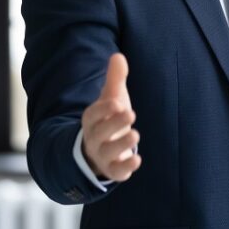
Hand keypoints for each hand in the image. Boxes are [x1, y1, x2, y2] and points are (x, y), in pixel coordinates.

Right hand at [81, 52, 141, 181]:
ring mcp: (102, 155)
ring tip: (135, 135)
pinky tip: (137, 160)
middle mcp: (94, 138)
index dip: (103, 109)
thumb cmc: (108, 119)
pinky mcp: (112, 170)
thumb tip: (118, 56)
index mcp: (91, 119)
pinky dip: (125, 168)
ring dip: (121, 145)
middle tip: (130, 113)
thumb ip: (115, 79)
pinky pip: (115, 172)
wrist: (100, 148)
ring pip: (107, 153)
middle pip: (99, 133)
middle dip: (114, 124)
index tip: (117, 103)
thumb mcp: (111, 98)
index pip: (93, 114)